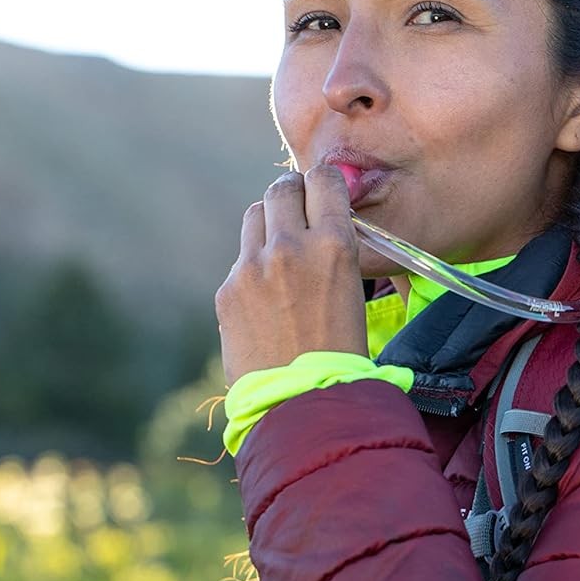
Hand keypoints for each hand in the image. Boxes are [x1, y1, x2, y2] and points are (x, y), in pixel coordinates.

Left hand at [215, 165, 367, 386]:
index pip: (322, 178)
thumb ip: (332, 246)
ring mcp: (252, 267)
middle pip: (281, 188)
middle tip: (297, 211)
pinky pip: (241, 260)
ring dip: (269, 224)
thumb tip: (320, 218)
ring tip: (280, 253)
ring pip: (256, 215)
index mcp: (333, 245)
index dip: (323, 183)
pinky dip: (254, 269)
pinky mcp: (227, 290)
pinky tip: (267, 301)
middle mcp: (289, 247)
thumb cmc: (341, 351)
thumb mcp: (352, 288)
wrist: (303, 402)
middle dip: (291, 194)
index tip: (323, 192)